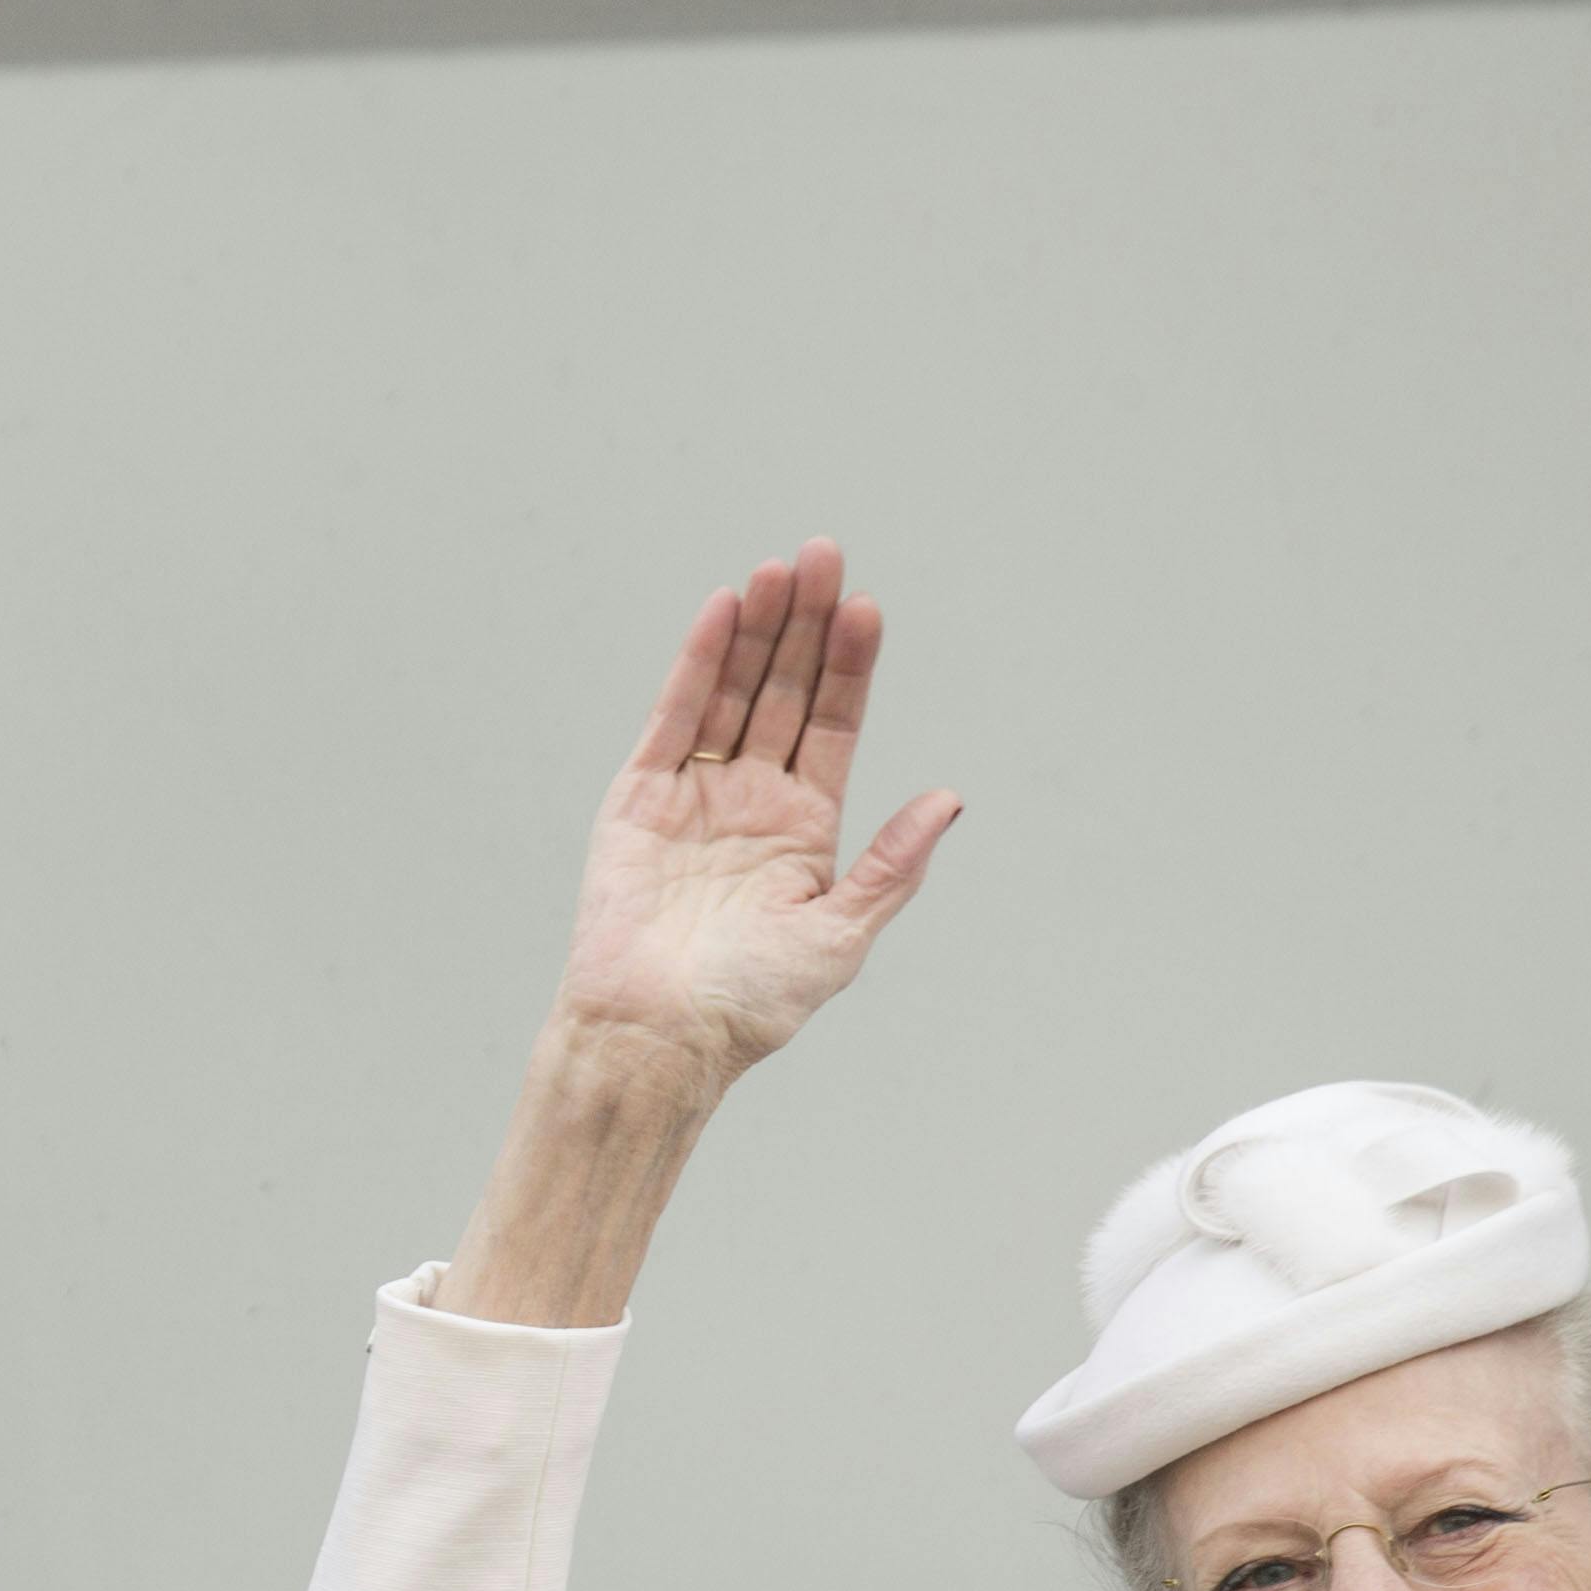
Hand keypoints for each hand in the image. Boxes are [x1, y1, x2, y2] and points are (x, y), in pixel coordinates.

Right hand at [549, 538, 960, 1096]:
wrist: (657, 1036)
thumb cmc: (749, 1005)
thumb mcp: (841, 935)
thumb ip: (891, 864)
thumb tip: (950, 798)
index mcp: (805, 830)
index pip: (834, 727)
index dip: (851, 667)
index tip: (868, 608)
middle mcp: (752, 800)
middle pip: (785, 692)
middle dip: (807, 625)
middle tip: (826, 554)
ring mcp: (695, 793)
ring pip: (732, 691)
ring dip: (758, 629)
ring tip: (783, 568)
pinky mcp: (640, 795)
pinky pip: (674, 715)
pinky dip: (697, 661)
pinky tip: (725, 609)